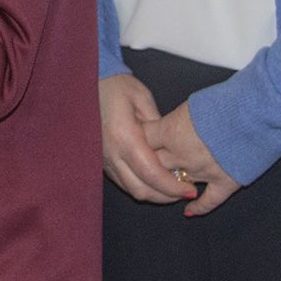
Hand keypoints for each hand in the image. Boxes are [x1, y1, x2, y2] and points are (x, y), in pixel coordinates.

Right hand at [97, 75, 188, 203]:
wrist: (89, 83)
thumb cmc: (117, 87)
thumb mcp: (143, 99)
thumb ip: (158, 126)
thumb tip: (172, 149)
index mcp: (124, 136)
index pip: (151, 173)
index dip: (173, 187)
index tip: (190, 190)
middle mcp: (111, 153)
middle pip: (141, 189)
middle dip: (165, 196)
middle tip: (186, 193)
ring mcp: (104, 159)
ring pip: (131, 189)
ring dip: (154, 194)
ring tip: (174, 189)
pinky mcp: (102, 161)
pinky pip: (123, 182)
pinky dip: (141, 186)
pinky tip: (156, 181)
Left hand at [145, 100, 241, 216]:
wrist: (260, 109)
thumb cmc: (228, 99)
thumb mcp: (192, 103)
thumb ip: (176, 120)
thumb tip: (170, 127)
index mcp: (171, 131)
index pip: (142, 140)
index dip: (137, 140)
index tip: (137, 141)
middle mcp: (182, 154)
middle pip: (153, 166)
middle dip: (148, 165)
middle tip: (147, 165)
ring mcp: (203, 171)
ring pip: (175, 186)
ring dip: (170, 185)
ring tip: (167, 184)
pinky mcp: (226, 182)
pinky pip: (207, 201)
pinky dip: (197, 207)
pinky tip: (189, 210)